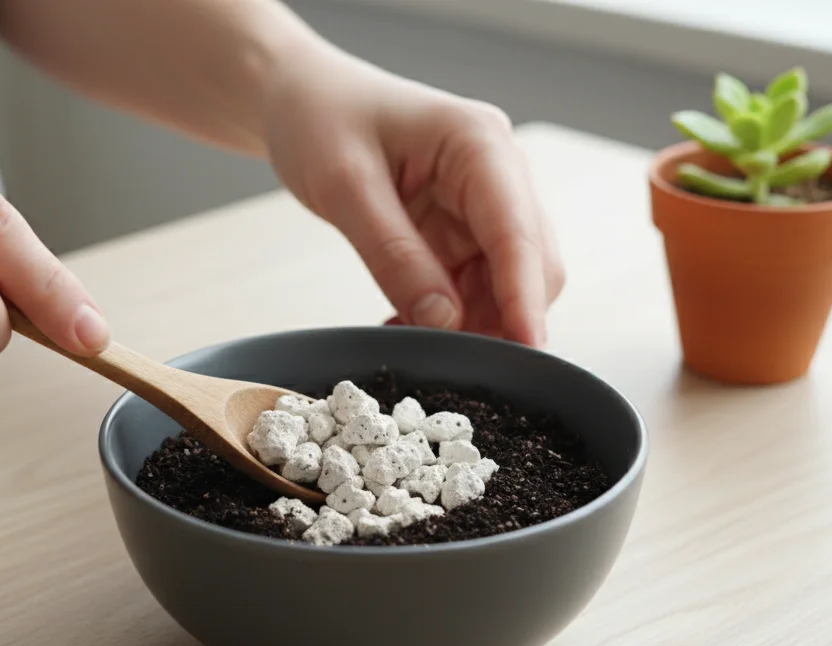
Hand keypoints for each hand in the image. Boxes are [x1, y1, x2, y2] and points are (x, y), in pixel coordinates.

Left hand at [262, 46, 563, 345]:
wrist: (302, 98)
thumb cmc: (321, 119)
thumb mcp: (345, 187)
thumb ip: (394, 255)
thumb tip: (444, 322)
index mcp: (480, 144)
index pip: (520, 234)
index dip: (525, 299)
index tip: (525, 354)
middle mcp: (498, 172)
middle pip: (529, 265)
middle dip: (497, 318)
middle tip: (444, 362)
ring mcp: (484, 202)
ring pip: (505, 284)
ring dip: (468, 322)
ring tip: (408, 338)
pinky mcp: (463, 227)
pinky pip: (473, 286)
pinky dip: (447, 314)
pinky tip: (404, 322)